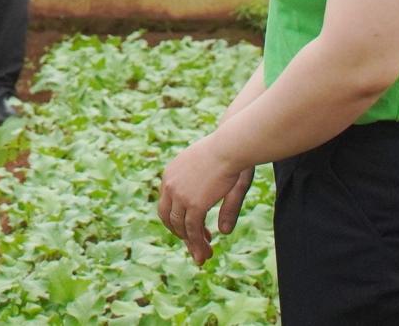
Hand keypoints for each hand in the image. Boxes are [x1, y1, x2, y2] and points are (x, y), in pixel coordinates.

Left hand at [158, 138, 249, 264]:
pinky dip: (198, 243)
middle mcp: (170, 183)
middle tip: (195, 246)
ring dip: (191, 243)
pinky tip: (206, 249)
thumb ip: (221, 204)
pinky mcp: (194, 204)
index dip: (176, 218)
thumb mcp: (220, 179)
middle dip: (181, 234)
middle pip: (168, 216)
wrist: (232, 143)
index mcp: (171, 172)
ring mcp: (180, 195)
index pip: (166, 202)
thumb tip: (223, 232)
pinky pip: (193, 230)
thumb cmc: (231, 154)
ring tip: (203, 255)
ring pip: (180, 227)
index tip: (190, 228)